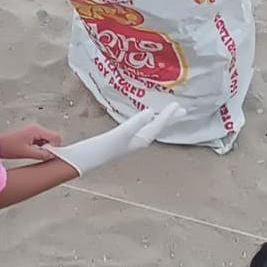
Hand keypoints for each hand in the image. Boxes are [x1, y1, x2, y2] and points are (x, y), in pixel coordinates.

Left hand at [0, 125, 62, 162]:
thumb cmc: (8, 146)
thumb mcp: (27, 152)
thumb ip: (42, 154)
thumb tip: (52, 156)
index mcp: (36, 130)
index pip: (55, 137)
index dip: (55, 147)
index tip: (50, 155)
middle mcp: (36, 129)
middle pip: (53, 137)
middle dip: (51, 147)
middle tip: (43, 155)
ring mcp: (34, 132)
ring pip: (48, 140)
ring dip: (45, 148)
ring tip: (36, 153)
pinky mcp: (31, 136)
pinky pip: (42, 141)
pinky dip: (41, 148)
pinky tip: (34, 152)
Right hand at [48, 102, 183, 175]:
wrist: (84, 160)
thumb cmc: (101, 147)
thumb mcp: (120, 133)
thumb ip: (136, 123)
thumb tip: (151, 112)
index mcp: (139, 141)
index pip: (157, 126)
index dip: (167, 116)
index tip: (177, 106)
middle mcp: (137, 142)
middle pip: (157, 128)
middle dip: (169, 120)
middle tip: (183, 111)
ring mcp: (130, 141)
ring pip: (150, 129)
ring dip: (160, 120)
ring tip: (169, 113)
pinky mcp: (122, 140)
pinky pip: (141, 128)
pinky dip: (147, 122)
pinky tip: (145, 119)